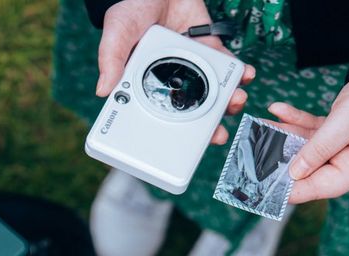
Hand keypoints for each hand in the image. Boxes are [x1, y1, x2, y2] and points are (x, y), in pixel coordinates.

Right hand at [96, 0, 254, 143]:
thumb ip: (110, 58)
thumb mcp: (117, 31)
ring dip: (228, 103)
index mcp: (147, 86)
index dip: (172, 135)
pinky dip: (240, 74)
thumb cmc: (134, 8)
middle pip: (192, 114)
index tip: (183, 149)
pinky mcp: (211, 52)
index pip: (159, 117)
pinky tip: (245, 76)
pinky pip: (228, 68)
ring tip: (235, 102)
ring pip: (214, 96)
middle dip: (208, 128)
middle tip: (217, 134)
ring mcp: (194, 69)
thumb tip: (103, 91)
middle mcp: (172, 82)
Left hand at [268, 64, 348, 203]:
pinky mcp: (338, 130)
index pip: (320, 187)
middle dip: (280, 161)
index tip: (264, 191)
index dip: (292, 189)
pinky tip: (277, 109)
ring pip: (306, 148)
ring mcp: (344, 147)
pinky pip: (311, 130)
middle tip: (250, 160)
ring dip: (282, 137)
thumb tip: (294, 172)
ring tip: (256, 130)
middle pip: (309, 170)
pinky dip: (295, 120)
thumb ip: (320, 147)